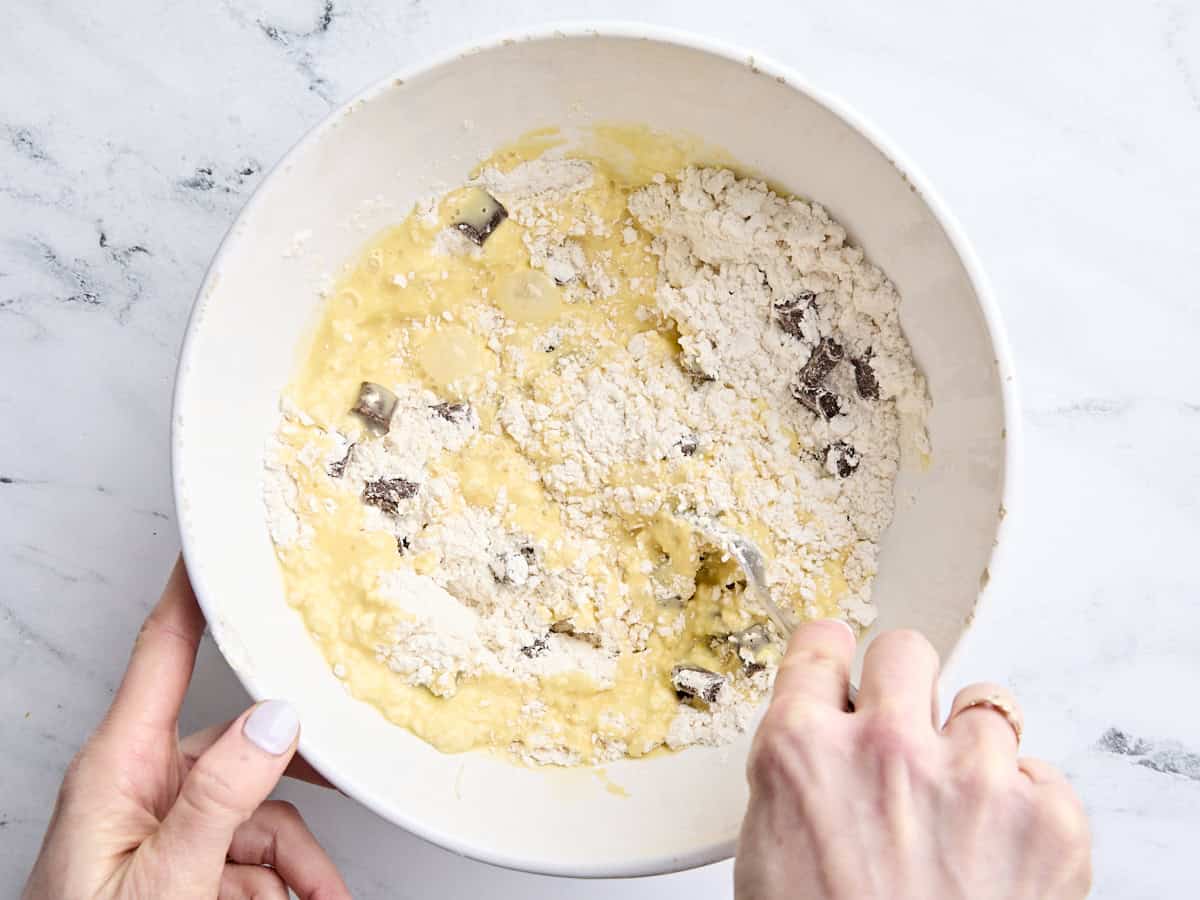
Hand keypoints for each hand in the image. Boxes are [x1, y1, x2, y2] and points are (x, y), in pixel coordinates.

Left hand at [23, 559, 350, 899]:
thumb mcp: (160, 880)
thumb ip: (219, 799)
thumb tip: (277, 721)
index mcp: (119, 766)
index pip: (164, 649)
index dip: (198, 587)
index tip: (227, 539)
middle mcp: (143, 784)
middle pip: (243, 744)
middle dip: (302, 781)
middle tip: (355, 776)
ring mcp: (166, 826)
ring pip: (261, 810)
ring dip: (301, 860)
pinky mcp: (186, 864)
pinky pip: (254, 853)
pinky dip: (286, 883)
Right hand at [736, 622, 1090, 899]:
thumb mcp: (769, 854)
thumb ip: (798, 778)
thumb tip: (820, 744)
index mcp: (802, 751)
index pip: (821, 645)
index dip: (833, 659)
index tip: (843, 668)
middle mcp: (886, 748)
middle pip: (905, 650)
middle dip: (903, 687)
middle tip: (906, 736)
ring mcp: (973, 777)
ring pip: (985, 704)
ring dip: (972, 749)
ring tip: (960, 813)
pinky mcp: (1049, 816)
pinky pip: (1040, 772)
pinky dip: (1024, 805)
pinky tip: (998, 854)